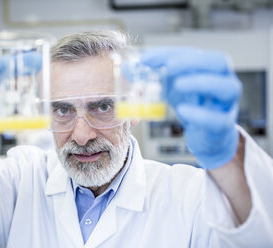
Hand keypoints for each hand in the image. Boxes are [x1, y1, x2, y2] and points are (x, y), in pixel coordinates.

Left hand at [140, 47, 241, 168]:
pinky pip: (217, 119)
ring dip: (201, 82)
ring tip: (178, 84)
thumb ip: (150, 77)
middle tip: (169, 66)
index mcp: (208, 69)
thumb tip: (128, 67)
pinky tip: (183, 110)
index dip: (169, 53)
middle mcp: (223, 82)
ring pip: (227, 88)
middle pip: (219, 62)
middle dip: (192, 61)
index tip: (146, 59)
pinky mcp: (222, 125)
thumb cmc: (191, 105)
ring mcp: (226, 104)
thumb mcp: (170, 87)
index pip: (193, 53)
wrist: (206, 135)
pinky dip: (200, 114)